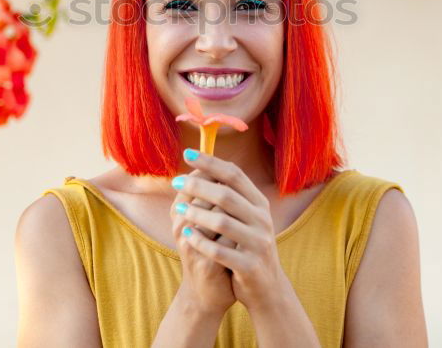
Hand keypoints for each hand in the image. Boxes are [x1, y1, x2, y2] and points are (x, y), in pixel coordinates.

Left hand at [177, 148, 289, 313]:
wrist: (266, 287)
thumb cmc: (246, 246)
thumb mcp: (245, 218)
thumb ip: (230, 196)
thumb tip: (201, 167)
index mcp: (259, 204)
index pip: (234, 174)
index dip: (211, 162)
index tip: (187, 153)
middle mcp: (262, 220)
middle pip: (226, 195)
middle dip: (198, 185)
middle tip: (175, 181)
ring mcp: (258, 243)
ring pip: (222, 222)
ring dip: (196, 213)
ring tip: (177, 210)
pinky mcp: (250, 265)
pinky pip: (220, 251)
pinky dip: (201, 241)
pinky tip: (187, 235)